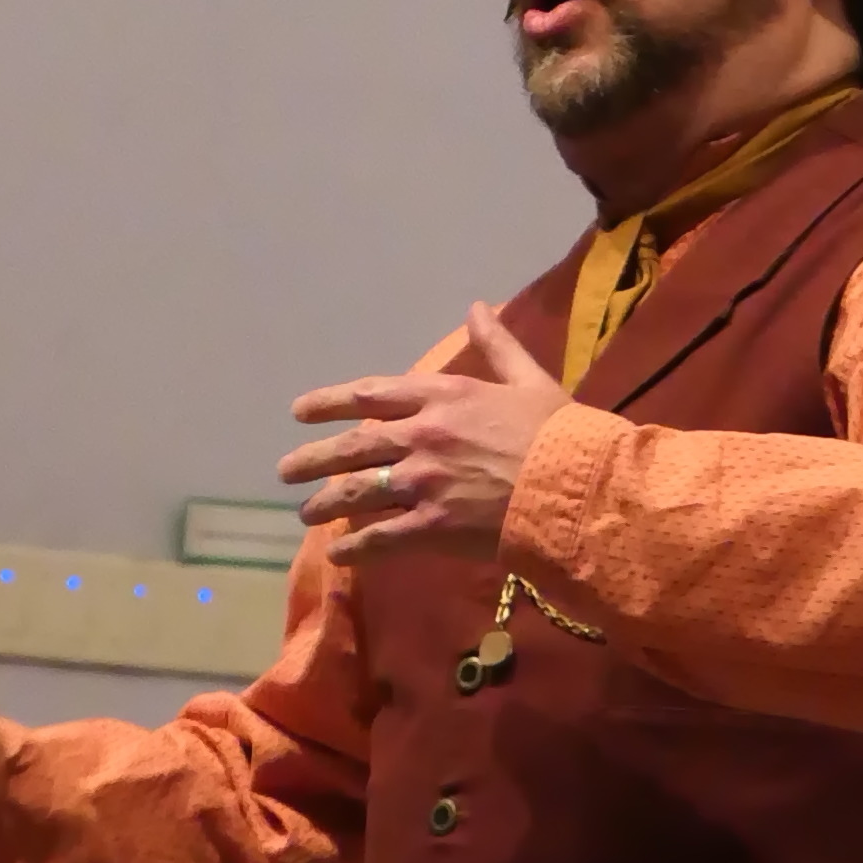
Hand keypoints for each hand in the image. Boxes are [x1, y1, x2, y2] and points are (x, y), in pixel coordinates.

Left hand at [282, 305, 563, 556]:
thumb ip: (497, 345)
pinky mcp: (433, 527)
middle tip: (285, 471)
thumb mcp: (529, 379)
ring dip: (327, 505)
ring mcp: (423, 483)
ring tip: (305, 515)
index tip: (299, 410)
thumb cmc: (559, 432)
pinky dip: (356, 548)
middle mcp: (423, 436)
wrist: (577, 486)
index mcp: (444, 396)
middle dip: (313, 460)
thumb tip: (477, 306)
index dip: (329, 402)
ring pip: (358, 493)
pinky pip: (381, 538)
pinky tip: (339, 555)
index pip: (371, 394)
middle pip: (353, 448)